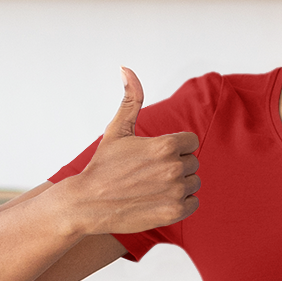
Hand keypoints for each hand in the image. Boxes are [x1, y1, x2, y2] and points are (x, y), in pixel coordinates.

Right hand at [62, 67, 199, 235]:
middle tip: (150, 173)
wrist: (88, 203)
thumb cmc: (103, 165)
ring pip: (193, 183)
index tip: (156, 155)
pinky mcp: (174, 212)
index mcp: (165, 145)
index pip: (191, 141)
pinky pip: (193, 203)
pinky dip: (181, 203)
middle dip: (176, 165)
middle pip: (192, 162)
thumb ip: (130, 99)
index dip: (175, 147)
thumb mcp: (117, 130)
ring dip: (179, 185)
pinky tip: (159, 200)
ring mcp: (175, 191)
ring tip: (153, 186)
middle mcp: (174, 168)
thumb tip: (126, 68)